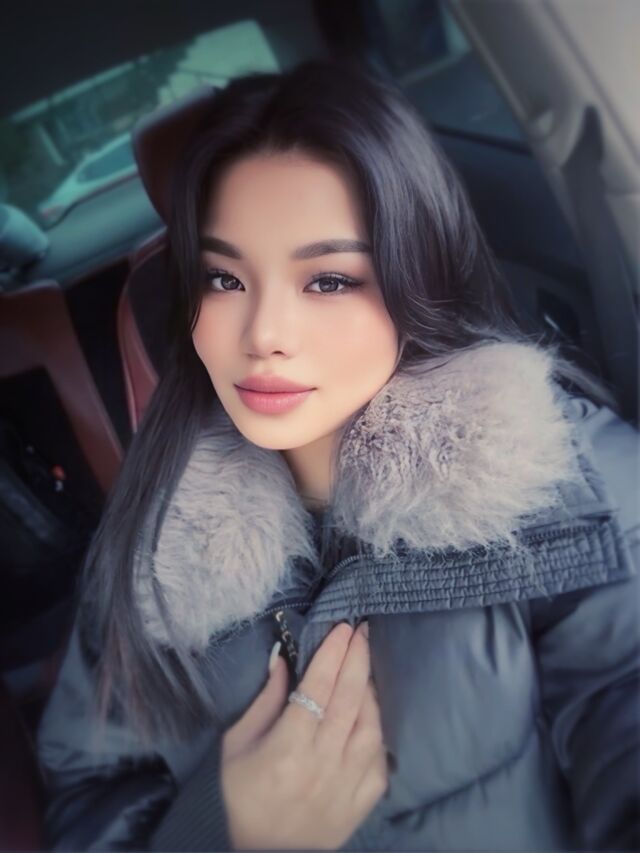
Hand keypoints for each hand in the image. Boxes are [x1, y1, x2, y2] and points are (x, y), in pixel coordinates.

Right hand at [220, 621, 387, 849]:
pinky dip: (378, 735)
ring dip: (371, 693)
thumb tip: (284, 657)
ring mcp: (345, 789)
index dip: (332, 654)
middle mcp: (322, 766)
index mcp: (287, 749)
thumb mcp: (237, 743)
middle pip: (349, 701)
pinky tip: (371, 716)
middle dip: (357, 660)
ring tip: (366, 667)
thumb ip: (266, 700)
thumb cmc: (235, 795)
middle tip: (362, 632)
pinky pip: (379, 764)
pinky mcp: (358, 808)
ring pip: (370, 729)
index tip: (342, 628)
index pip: (318, 689)